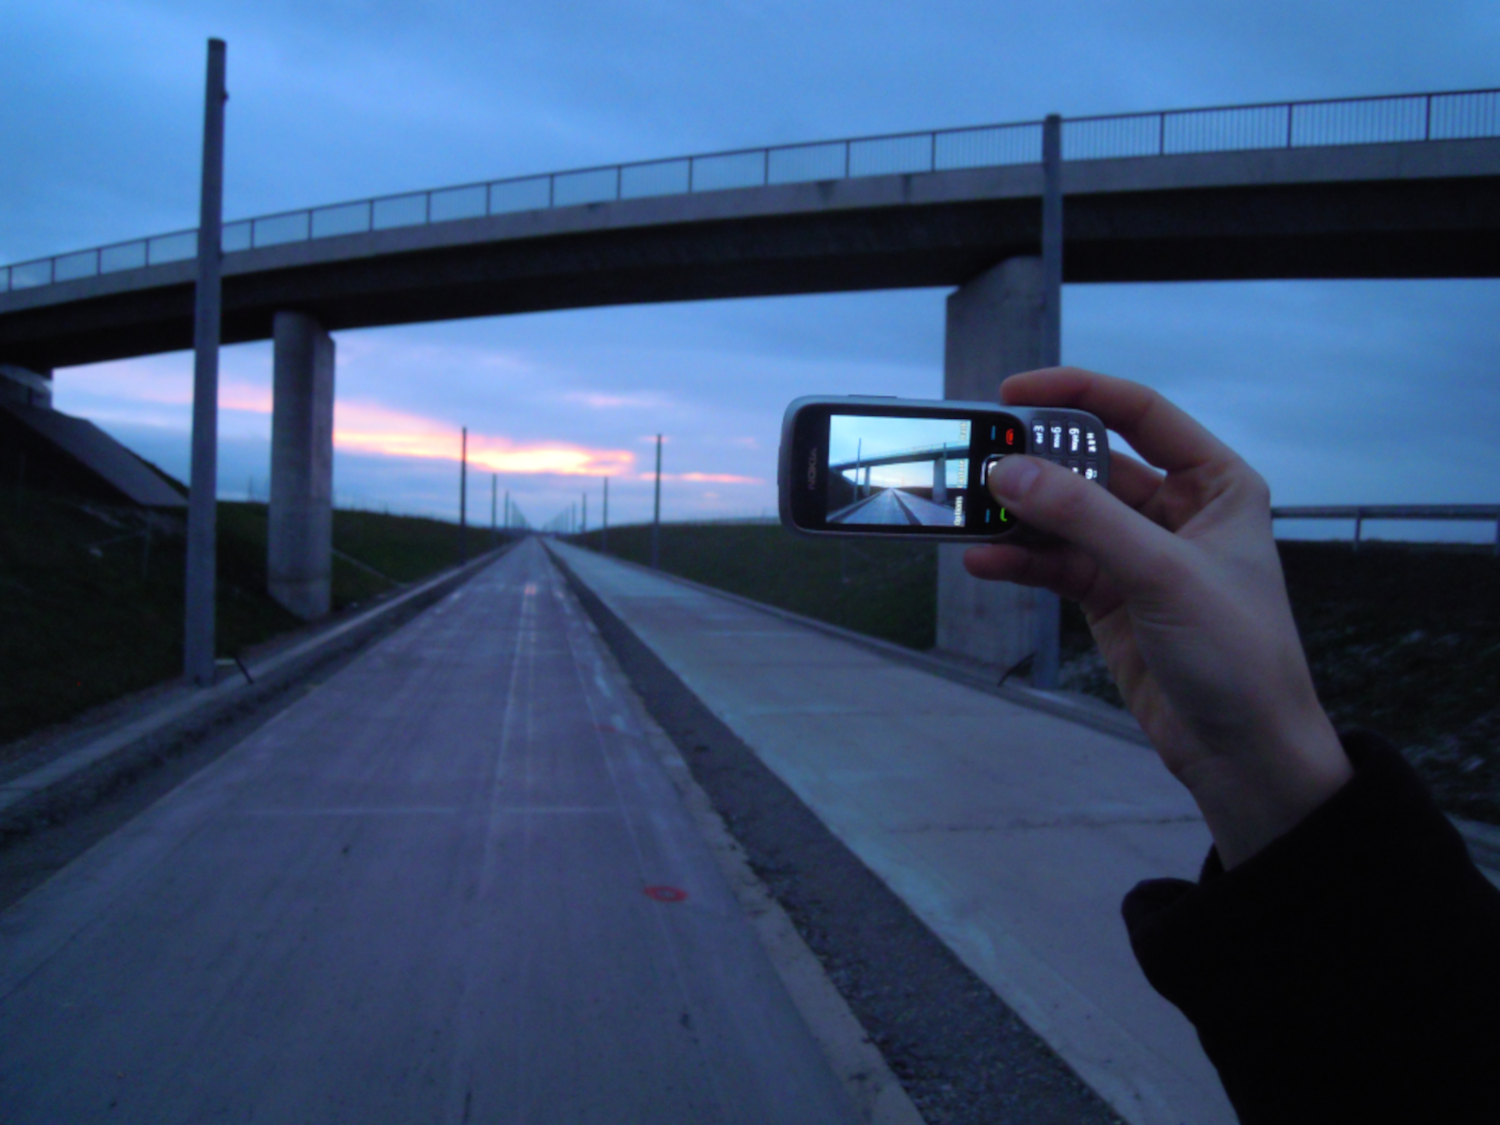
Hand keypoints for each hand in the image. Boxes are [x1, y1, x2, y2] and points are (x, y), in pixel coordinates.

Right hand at [965, 367, 1352, 867]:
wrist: (1245, 753)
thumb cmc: (1237, 654)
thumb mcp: (1162, 573)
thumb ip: (1084, 518)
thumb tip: (1009, 471)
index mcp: (1215, 484)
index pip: (1140, 414)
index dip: (1078, 394)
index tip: (1013, 394)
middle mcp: (1176, 510)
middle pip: (1092, 465)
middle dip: (1036, 463)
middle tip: (978, 460)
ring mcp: (1139, 556)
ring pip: (1066, 517)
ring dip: (1019, 516)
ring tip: (968, 512)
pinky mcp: (1111, 598)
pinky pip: (1054, 565)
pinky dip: (1019, 562)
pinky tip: (982, 560)